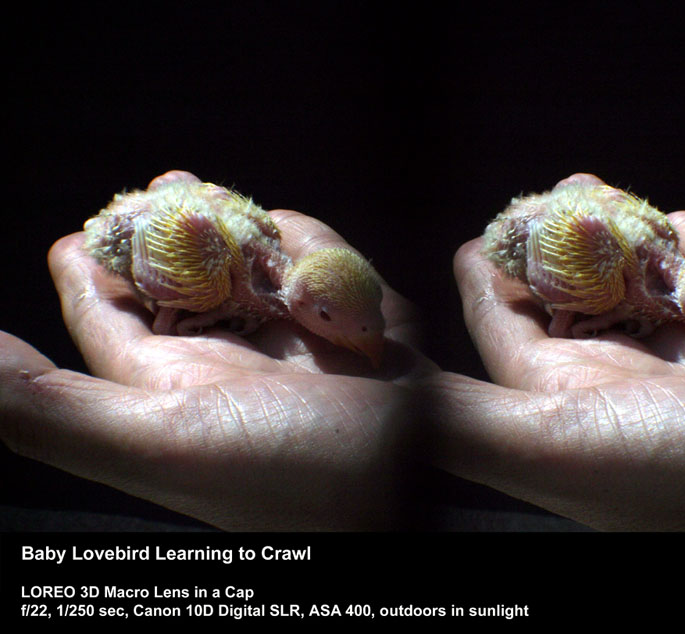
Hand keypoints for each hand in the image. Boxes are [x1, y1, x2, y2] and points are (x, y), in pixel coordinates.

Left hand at [1, 208, 433, 529]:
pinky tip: (306, 251)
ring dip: (241, 231)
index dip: (86, 278)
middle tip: (171, 184)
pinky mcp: (340, 330)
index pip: (110, 324)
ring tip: (232, 204)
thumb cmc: (292, 472)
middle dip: (167, 232)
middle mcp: (223, 368)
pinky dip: (309, 249)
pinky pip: (312, 271)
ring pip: (247, 269)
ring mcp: (287, 346)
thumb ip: (55, 409)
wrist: (417, 476)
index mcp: (170, 391)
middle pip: (180, 284)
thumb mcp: (162, 443)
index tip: (74, 235)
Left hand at [425, 201, 684, 529]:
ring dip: (619, 230)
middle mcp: (621, 374)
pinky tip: (678, 221)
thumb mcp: (554, 445)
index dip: (483, 286)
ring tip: (591, 187)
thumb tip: (386, 404)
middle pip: (574, 293)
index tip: (468, 244)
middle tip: (542, 197)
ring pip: (641, 277)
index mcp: (564, 394)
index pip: (508, 328)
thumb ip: (468, 420)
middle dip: (553, 242)